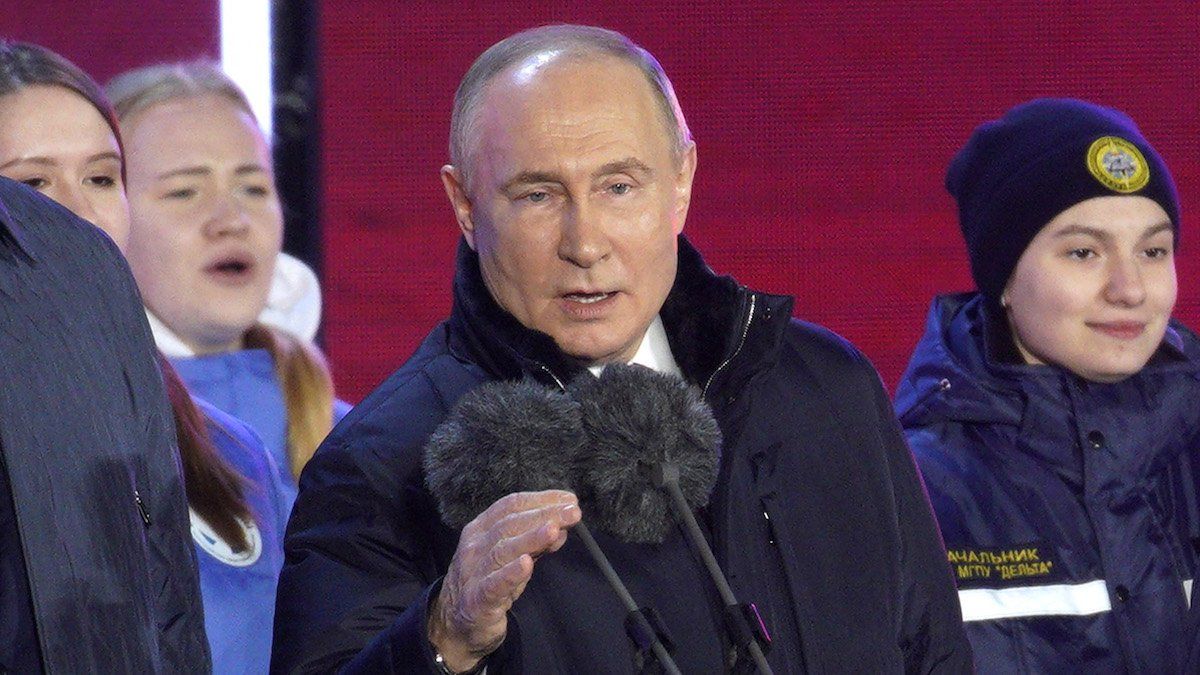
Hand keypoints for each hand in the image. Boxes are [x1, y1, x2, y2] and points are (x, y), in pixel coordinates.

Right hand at [428, 490, 580, 670]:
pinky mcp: (476, 599)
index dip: (541, 500)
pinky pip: (493, 584)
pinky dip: (510, 573)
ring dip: (530, 538)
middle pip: (509, 524)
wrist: (458, 624)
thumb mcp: (513, 557)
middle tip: (572, 512)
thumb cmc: (489, 583)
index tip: (568, 499)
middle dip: (544, 516)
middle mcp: (474, 546)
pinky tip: (527, 565)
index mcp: (481, 529)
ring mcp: (472, 572)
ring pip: (502, 550)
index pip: (510, 506)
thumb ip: (535, 542)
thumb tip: (561, 527)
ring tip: (553, 530)